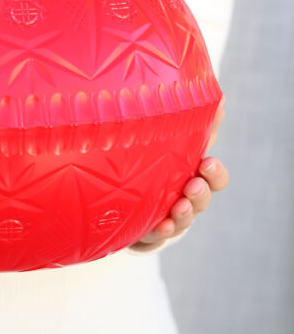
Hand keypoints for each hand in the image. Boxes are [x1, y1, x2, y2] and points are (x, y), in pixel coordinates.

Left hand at [129, 96, 228, 251]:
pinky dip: (159, 233)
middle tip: (192, 186)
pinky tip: (157, 226)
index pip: (213, 176)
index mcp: (190, 174)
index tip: (206, 163)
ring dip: (183, 215)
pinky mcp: (146, 231)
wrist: (117, 193)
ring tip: (177, 207)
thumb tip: (216, 97)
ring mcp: (166, 217)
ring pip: (181, 221)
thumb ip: (187, 119)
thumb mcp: (164, 137)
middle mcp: (182, 198)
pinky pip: (155, 237)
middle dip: (200, 194)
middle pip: (200, 200)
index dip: (214, 173)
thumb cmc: (147, 158)